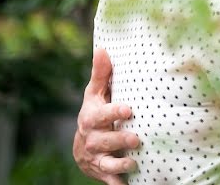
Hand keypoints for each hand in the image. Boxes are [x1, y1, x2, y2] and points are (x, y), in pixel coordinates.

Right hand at [73, 48, 139, 183]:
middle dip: (119, 139)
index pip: (102, 114)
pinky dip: (116, 183)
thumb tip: (104, 48)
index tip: (129, 109)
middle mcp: (92, 138)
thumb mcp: (95, 94)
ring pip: (106, 162)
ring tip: (134, 161)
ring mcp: (96, 157)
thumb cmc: (95, 112)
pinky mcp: (102, 171)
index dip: (114, 111)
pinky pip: (109, 179)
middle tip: (136, 138)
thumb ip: (101, 74)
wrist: (83, 146)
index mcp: (92, 117)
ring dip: (119, 163)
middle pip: (103, 140)